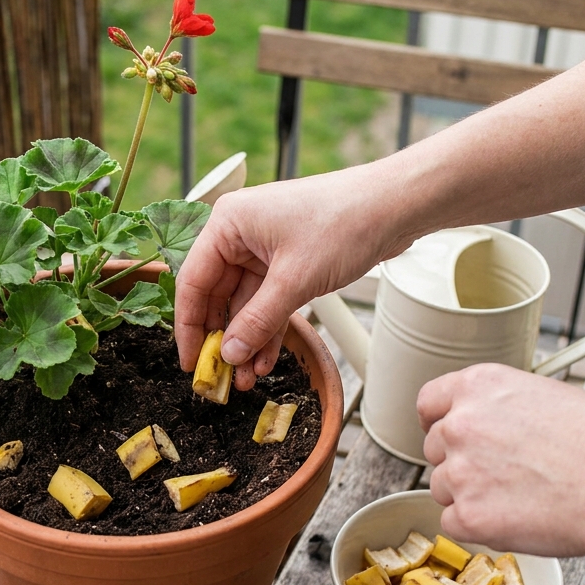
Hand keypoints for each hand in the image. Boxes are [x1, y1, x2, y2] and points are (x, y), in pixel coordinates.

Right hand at [174, 164, 420, 388]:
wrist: (395, 206)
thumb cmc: (344, 222)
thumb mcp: (295, 280)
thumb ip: (258, 320)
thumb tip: (229, 355)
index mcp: (228, 223)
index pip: (193, 281)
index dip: (189, 326)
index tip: (191, 363)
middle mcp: (240, 233)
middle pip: (217, 295)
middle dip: (223, 339)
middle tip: (221, 377)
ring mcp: (265, 247)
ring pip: (245, 303)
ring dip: (247, 340)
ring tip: (246, 378)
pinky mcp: (288, 261)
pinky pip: (268, 301)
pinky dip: (267, 329)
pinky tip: (265, 359)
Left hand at [417, 363, 584, 556]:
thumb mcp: (547, 395)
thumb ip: (503, 407)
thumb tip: (493, 424)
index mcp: (479, 386)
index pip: (429, 403)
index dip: (439, 422)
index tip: (446, 434)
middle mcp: (461, 424)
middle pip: (435, 449)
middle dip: (462, 462)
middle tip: (505, 473)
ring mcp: (461, 472)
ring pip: (443, 488)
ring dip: (471, 495)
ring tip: (521, 496)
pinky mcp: (469, 516)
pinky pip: (453, 523)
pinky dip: (478, 526)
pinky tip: (515, 518)